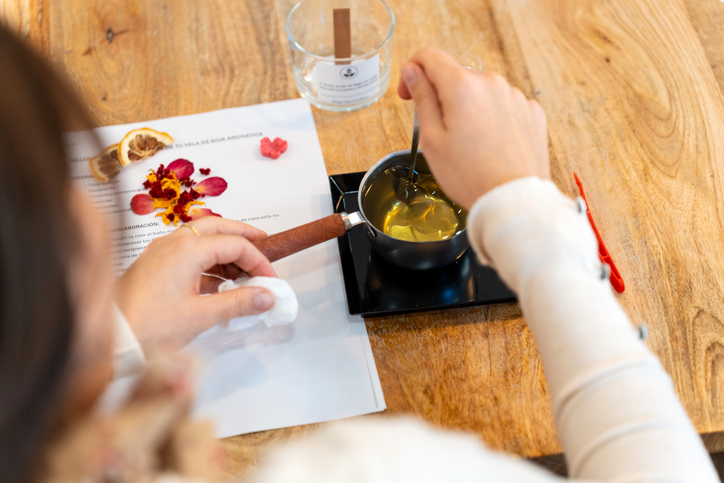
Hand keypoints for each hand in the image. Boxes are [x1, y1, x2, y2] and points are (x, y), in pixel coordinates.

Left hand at [115, 217, 276, 350]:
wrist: (109, 338)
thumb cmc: (149, 326)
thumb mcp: (201, 316)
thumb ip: (239, 303)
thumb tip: (267, 296)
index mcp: (187, 249)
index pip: (235, 245)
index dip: (258, 261)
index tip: (270, 281)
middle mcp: (173, 242)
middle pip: (218, 227)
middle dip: (243, 236)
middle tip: (264, 244)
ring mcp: (161, 251)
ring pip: (201, 238)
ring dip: (224, 250)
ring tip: (242, 272)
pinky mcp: (154, 264)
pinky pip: (187, 252)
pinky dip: (207, 261)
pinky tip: (217, 283)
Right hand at [397, 47, 549, 208]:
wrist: (513, 199)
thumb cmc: (470, 176)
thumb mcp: (432, 139)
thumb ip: (422, 98)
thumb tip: (412, 71)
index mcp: (462, 86)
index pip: (429, 56)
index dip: (413, 71)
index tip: (409, 93)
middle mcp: (491, 82)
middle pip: (457, 77)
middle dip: (443, 97)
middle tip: (441, 133)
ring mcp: (515, 96)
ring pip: (481, 92)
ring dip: (470, 109)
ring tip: (470, 145)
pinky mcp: (531, 112)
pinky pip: (504, 106)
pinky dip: (493, 119)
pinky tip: (490, 145)